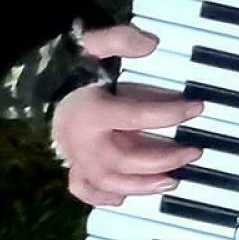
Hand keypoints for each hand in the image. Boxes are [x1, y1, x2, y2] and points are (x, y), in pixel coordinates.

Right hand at [52, 25, 206, 208]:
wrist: (41, 85)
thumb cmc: (77, 66)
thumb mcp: (96, 44)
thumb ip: (120, 40)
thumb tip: (151, 44)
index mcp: (91, 111)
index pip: (136, 116)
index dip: (169, 112)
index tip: (197, 107)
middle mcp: (82, 141)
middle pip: (124, 160)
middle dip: (163, 159)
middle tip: (193, 152)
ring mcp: (75, 158)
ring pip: (109, 183)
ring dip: (143, 186)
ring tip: (174, 180)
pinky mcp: (72, 167)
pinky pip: (85, 190)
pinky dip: (103, 198)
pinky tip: (124, 199)